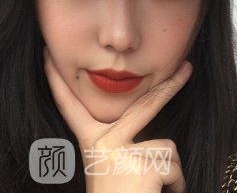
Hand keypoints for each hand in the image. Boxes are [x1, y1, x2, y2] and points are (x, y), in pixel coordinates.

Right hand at [43, 47, 191, 192]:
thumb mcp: (107, 170)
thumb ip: (116, 146)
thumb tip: (141, 132)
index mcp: (91, 143)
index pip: (70, 105)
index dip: (56, 80)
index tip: (47, 57)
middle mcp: (103, 142)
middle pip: (144, 105)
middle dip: (169, 85)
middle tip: (189, 68)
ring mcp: (123, 151)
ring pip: (166, 147)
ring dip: (169, 172)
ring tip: (153, 192)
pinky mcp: (144, 165)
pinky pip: (175, 168)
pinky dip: (176, 185)